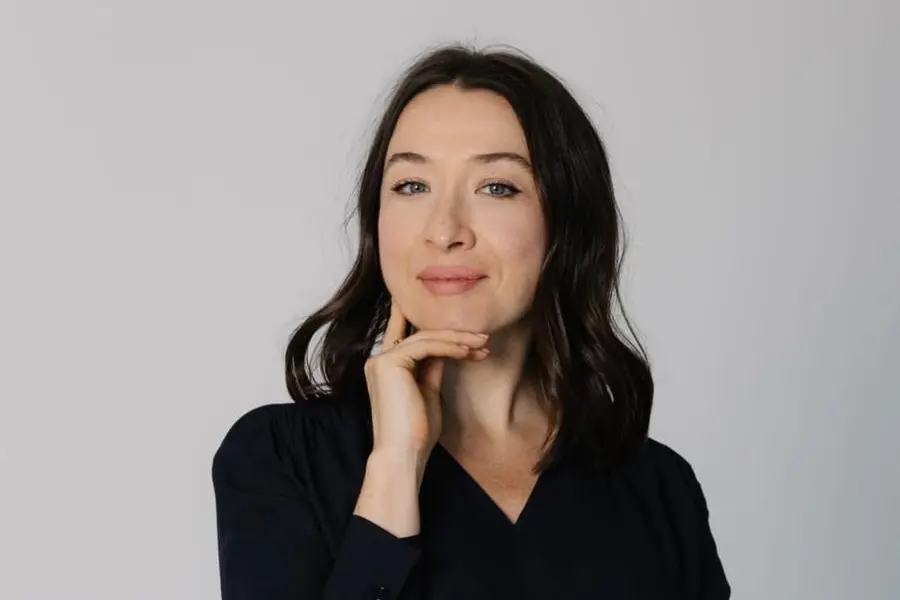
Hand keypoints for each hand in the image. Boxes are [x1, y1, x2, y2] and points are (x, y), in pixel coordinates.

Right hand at [363, 299, 488, 457]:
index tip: (458, 327)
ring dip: (458, 339)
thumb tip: (446, 349)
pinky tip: (468, 352)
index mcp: (386, 368)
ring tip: (482, 345)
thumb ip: (432, 368)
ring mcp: (382, 360)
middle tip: (482, 339)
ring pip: (425, 337)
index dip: (430, 324)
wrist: (404, 453)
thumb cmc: (417, 432)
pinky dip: (450, 347)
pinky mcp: (390, 362)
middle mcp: (379, 360)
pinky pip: (426, 346)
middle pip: (421, 335)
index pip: (406, 335)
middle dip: (454, 334)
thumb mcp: (429, 392)